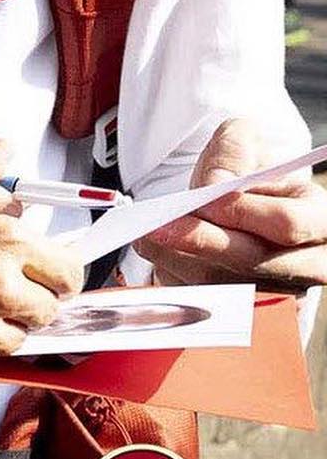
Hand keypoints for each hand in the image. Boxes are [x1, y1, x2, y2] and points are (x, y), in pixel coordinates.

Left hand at [137, 118, 326, 291]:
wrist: (235, 206)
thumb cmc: (245, 178)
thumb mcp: (245, 146)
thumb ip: (233, 152)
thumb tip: (216, 183)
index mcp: (319, 220)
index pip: (288, 224)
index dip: (244, 213)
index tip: (206, 201)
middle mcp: (309, 264)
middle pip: (255, 264)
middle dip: (203, 243)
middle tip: (160, 227)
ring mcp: (281, 294)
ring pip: (229, 289)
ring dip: (183, 264)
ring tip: (149, 239)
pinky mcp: (250, 312)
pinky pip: (212, 306)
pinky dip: (180, 282)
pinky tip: (158, 258)